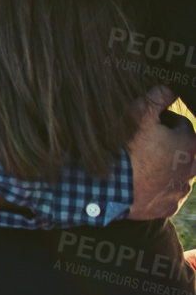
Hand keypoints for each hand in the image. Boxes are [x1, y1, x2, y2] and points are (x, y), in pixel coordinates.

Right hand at [126, 86, 195, 220]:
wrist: (108, 186)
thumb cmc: (125, 147)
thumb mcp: (138, 113)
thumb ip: (158, 96)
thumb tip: (170, 87)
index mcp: (189, 144)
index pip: (181, 125)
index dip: (162, 122)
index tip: (146, 125)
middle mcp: (191, 169)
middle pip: (182, 151)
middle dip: (167, 146)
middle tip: (143, 144)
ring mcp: (179, 190)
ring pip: (177, 174)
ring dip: (164, 169)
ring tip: (139, 165)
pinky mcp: (168, 207)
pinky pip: (167, 196)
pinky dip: (157, 190)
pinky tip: (140, 183)